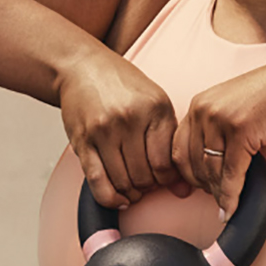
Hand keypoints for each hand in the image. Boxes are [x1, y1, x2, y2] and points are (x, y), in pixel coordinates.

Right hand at [58, 51, 191, 209]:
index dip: (167, 179)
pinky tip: (118, 198)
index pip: (165, 162)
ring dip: (130, 193)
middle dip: (148, 187)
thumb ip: (170, 143)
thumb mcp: (155, 103)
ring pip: (122, 182)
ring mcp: (103, 130)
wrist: (83, 68)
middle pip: (144, 176)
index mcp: (154, 108)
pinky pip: (97, 181)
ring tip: (134, 188)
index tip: (164, 178)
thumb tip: (183, 190)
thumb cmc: (122, 86)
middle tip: (147, 182)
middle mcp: (129, 118)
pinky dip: (110, 198)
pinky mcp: (82, 141)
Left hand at [173, 64, 265, 221]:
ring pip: (211, 171)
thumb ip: (215, 129)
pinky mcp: (241, 132)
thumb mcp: (231, 108)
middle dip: (203, 186)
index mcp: (199, 105)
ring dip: (218, 194)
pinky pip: (232, 173)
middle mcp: (203, 111)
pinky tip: (232, 207)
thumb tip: (209, 163)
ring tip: (225, 206)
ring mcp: (220, 121)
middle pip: (193, 163)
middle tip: (214, 198)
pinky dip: (231, 195)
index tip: (193, 188)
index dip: (186, 173)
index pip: (179, 148)